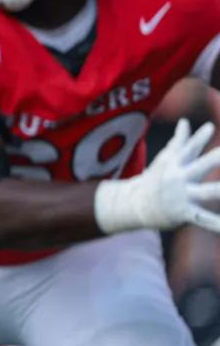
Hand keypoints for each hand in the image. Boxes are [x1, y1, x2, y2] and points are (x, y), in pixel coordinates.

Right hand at [94, 118, 219, 233]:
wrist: (135, 204)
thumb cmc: (157, 178)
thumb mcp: (167, 158)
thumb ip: (181, 140)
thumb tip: (186, 121)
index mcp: (177, 164)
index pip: (190, 147)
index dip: (200, 137)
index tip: (210, 126)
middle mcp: (180, 178)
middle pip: (202, 166)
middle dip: (215, 159)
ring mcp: (182, 195)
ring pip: (206, 193)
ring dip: (218, 191)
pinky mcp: (184, 213)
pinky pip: (203, 219)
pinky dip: (216, 224)